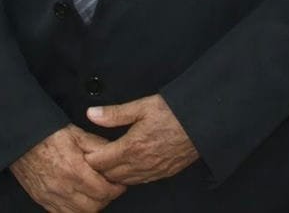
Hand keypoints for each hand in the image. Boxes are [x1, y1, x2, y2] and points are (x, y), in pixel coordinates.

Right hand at [9, 125, 124, 212]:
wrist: (22, 140)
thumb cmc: (49, 134)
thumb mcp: (78, 134)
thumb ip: (98, 146)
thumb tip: (114, 155)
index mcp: (74, 170)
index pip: (103, 191)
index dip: (116, 189)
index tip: (119, 184)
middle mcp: (62, 187)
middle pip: (94, 207)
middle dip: (106, 199)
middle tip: (109, 188)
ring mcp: (51, 196)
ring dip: (91, 206)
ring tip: (95, 194)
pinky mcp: (42, 200)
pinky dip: (74, 211)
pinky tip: (78, 199)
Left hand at [84, 94, 199, 185]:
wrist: (203, 122)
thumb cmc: (174, 112)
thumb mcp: (143, 106)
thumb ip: (115, 113)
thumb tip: (91, 114)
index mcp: (131, 147)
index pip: (99, 161)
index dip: (88, 156)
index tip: (85, 149)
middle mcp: (140, 164)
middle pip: (108, 175)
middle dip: (98, 167)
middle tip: (94, 155)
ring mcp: (152, 171)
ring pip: (123, 181)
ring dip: (113, 174)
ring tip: (109, 161)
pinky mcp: (163, 174)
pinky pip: (139, 182)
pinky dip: (129, 177)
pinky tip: (129, 166)